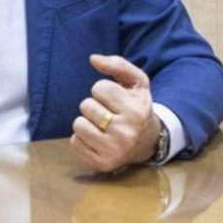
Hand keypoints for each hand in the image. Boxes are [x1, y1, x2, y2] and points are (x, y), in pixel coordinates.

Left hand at [69, 54, 160, 171]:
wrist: (147, 142)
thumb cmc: (137, 107)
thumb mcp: (136, 82)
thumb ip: (118, 65)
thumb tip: (93, 59)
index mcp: (136, 111)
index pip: (99, 88)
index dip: (103, 90)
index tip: (115, 99)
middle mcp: (126, 132)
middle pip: (86, 106)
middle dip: (94, 106)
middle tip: (108, 113)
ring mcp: (114, 150)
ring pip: (78, 124)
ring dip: (86, 122)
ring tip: (102, 126)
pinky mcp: (102, 163)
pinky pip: (75, 142)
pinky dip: (82, 138)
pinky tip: (97, 138)